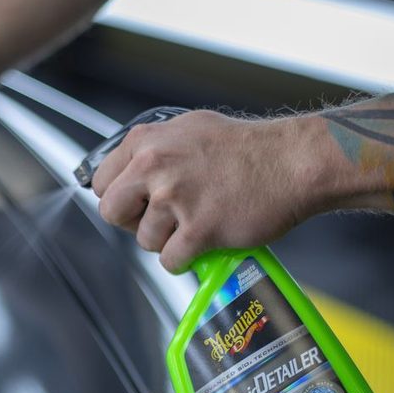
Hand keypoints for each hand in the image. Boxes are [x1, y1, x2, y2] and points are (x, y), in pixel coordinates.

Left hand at [91, 110, 329, 272]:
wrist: (292, 162)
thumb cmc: (246, 148)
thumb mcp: (188, 131)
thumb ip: (153, 150)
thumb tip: (125, 174)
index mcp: (147, 141)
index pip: (101, 182)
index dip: (120, 198)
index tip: (139, 203)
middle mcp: (155, 165)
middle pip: (111, 213)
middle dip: (133, 223)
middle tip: (161, 220)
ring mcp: (176, 197)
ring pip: (145, 241)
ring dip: (169, 241)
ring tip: (197, 223)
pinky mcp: (198, 229)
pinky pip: (171, 261)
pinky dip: (186, 260)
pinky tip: (205, 242)